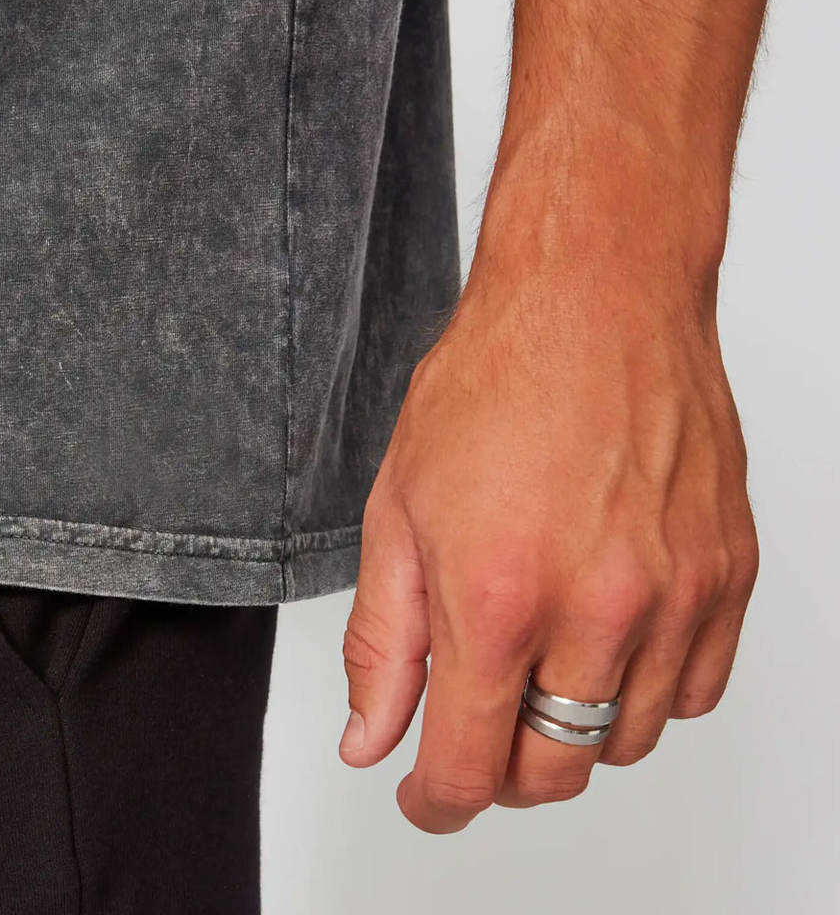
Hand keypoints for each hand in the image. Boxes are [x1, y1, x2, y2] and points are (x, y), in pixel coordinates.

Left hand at [339, 221, 758, 833]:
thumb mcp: (399, 511)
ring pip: (624, 743)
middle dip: (498, 771)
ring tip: (537, 658)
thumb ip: (384, 641)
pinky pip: (694, 692)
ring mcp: (676, 594)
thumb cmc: (494, 382)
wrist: (593, 298)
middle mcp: (600, 609)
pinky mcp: (728, 573)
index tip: (426, 796)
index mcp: (500, 596)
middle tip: (473, 723)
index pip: (468, 767)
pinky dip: (642, 691)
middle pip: (552, 774)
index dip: (436, 802)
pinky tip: (604, 638)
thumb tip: (372, 739)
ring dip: (568, 728)